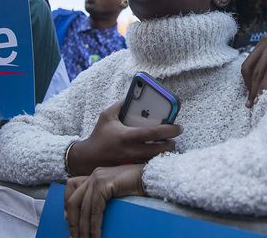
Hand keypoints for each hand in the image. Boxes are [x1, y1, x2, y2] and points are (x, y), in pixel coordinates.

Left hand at [65, 164, 144, 237]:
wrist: (151, 178)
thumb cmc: (136, 186)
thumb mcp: (113, 191)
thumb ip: (101, 197)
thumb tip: (88, 215)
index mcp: (94, 175)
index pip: (71, 188)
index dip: (66, 205)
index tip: (68, 221)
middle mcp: (93, 175)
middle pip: (74, 201)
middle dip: (72, 223)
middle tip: (75, 237)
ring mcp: (98, 179)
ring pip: (84, 209)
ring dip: (83, 229)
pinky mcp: (104, 185)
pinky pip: (95, 211)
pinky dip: (94, 226)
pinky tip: (96, 236)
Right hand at [67, 102, 181, 175]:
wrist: (87, 158)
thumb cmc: (99, 135)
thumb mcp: (107, 116)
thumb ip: (120, 105)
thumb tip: (133, 97)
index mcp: (127, 136)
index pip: (154, 133)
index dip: (170, 130)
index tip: (179, 127)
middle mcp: (132, 151)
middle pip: (160, 150)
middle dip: (171, 144)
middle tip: (174, 138)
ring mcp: (132, 163)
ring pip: (156, 160)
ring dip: (164, 153)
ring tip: (168, 146)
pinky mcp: (131, 170)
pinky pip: (148, 166)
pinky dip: (155, 160)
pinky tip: (157, 155)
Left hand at [241, 25, 266, 106]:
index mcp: (264, 42)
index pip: (248, 64)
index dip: (247, 81)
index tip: (249, 95)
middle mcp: (265, 42)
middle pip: (249, 68)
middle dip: (249, 88)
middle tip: (250, 104)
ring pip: (258, 72)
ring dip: (256, 89)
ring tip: (256, 103)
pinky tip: (266, 95)